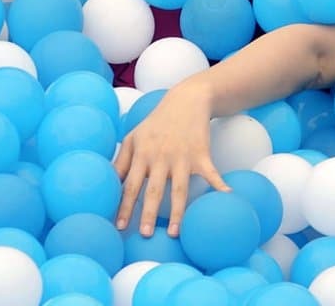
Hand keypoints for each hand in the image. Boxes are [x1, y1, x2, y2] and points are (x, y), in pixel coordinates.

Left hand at [113, 85, 230, 236]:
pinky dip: (219, 185)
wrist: (187, 100)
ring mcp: (182, 157)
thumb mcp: (133, 137)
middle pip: (153, 190)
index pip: (131, 185)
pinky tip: (226, 198)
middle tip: (144, 235)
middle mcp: (160, 157)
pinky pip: (211, 174)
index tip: (120, 226)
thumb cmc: (156, 123)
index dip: (125, 206)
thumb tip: (107, 185)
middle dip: (147, 213)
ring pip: (179, 189)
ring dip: (177, 212)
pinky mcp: (201, 154)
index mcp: (142, 154)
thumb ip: (121, 162)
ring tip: (174, 233)